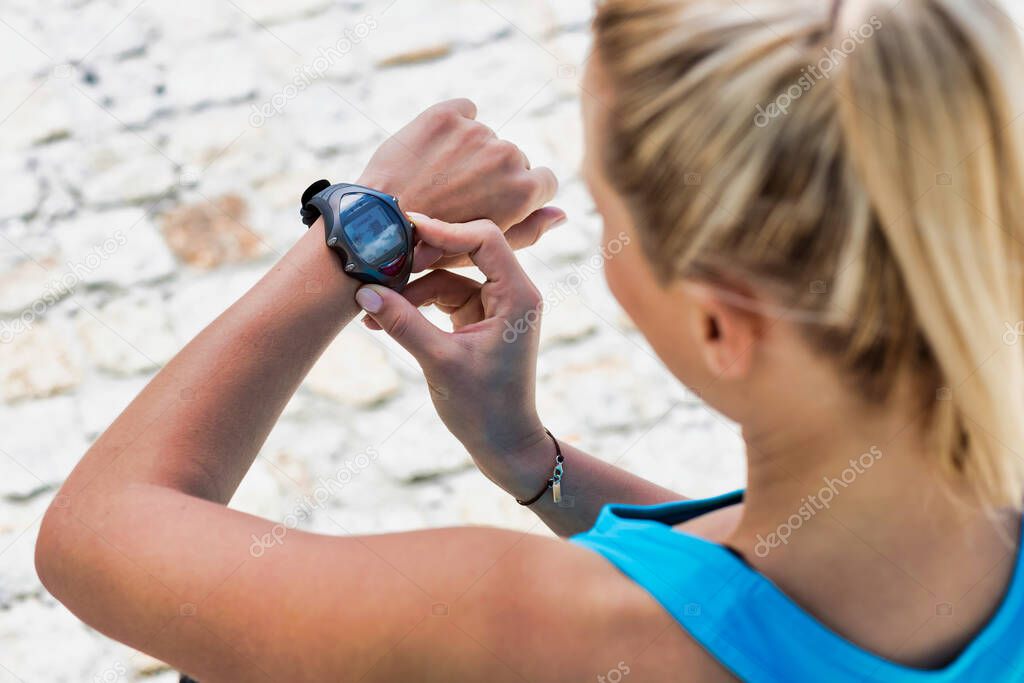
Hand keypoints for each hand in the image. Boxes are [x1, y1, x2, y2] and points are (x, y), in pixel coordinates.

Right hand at [355, 213, 554, 491]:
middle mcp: (511, 292)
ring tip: (372, 305)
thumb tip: (363, 291)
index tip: (405, 228)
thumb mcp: (439, 362)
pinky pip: (443, 297)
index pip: (484, 239)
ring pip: (448, 276)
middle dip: (422, 257)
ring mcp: (494, 305)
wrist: (503, 445)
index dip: (444, 230)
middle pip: (466, 250)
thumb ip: (404, 324)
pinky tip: (383, 318)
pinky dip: (415, 304)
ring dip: (411, 288)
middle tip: (381, 262)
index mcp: (518, 295)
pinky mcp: (477, 319)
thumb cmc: (484, 408)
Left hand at [357, 99, 563, 269]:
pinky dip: (452, 126)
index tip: (495, 201)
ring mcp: (477, 133)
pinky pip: (463, 111)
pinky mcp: (447, 115)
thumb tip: (562, 213)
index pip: (545, 180)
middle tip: (456, 195)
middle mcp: (507, 156)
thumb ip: (531, 229)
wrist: (379, 225)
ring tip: (436, 178)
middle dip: (491, 173)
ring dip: (468, 152)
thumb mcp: (487, 245)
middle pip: (513, 158)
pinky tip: (431, 152)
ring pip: (485, 137)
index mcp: (523, 190)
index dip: (520, 193)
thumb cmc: (434, 246)